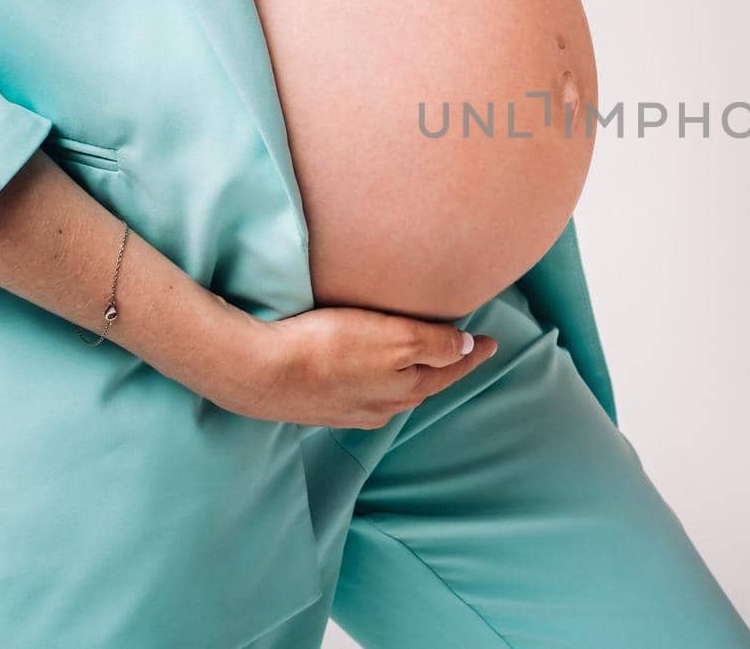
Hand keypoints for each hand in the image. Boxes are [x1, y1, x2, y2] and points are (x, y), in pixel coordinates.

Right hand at [213, 305, 499, 427]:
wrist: (257, 372)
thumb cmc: (327, 348)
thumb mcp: (395, 339)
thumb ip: (435, 343)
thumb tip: (468, 346)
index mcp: (404, 390)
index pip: (449, 370)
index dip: (471, 354)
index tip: (492, 341)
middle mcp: (380, 407)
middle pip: (423, 384)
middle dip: (444, 366)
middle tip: (463, 348)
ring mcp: (347, 410)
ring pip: (392, 391)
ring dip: (410, 374)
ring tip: (419, 358)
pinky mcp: (317, 404)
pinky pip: (361, 391)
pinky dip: (376, 378)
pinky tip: (366, 372)